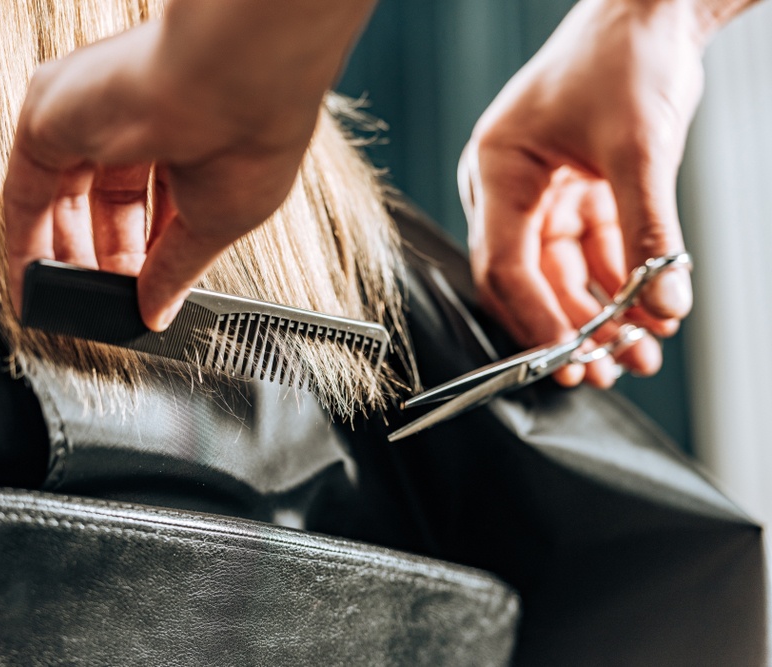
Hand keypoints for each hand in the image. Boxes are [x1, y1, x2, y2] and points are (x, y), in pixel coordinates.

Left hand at [3, 0, 374, 330]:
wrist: (231, 81)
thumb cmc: (248, 133)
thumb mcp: (216, 224)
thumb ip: (176, 270)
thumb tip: (157, 310)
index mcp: (184, 135)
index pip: (153, 205)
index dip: (146, 257)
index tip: (144, 297)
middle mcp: (134, 119)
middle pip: (104, 205)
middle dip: (106, 261)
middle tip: (110, 306)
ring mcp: (87, 115)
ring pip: (60, 199)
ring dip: (64, 259)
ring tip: (75, 308)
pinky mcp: (47, 119)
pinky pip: (24, 193)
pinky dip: (24, 244)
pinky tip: (33, 286)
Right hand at [461, 0, 704, 386]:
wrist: (651, 10)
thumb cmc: (623, 57)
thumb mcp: (637, 147)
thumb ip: (650, 233)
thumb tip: (663, 304)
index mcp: (498, 171)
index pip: (504, 264)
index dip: (533, 317)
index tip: (568, 357)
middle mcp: (511, 188)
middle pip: (528, 278)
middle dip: (567, 327)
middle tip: (602, 369)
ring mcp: (544, 193)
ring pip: (562, 273)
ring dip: (598, 313)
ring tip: (636, 352)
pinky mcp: (579, 192)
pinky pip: (593, 252)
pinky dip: (620, 282)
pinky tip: (648, 312)